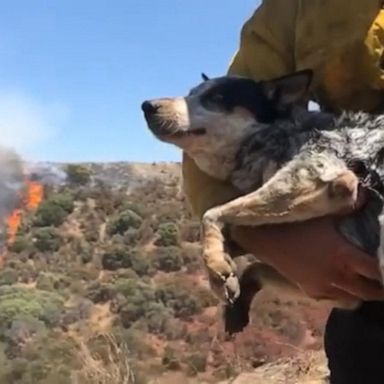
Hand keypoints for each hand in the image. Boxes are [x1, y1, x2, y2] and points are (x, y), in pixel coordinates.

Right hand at [231, 216, 383, 302]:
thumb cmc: (296, 225)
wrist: (268, 240)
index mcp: (343, 256)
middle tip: (382, 281)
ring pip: (352, 299)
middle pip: (369, 291)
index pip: (376, 271)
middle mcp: (337, 276)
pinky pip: (334, 300)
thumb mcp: (324, 215)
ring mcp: (323, 286)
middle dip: (380, 288)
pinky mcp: (311, 291)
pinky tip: (343, 288)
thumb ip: (347, 207)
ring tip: (366, 285)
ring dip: (362, 293)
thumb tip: (364, 198)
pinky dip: (343, 296)